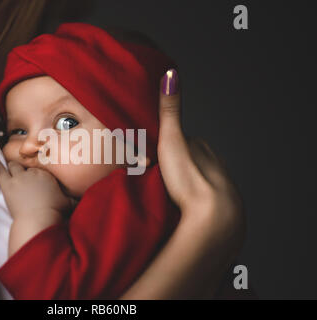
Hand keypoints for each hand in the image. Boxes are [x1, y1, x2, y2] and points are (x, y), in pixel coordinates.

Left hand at [0, 158, 74, 219]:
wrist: (39, 219)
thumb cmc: (54, 212)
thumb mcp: (69, 203)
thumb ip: (74, 197)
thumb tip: (85, 195)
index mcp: (47, 174)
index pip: (41, 168)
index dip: (39, 172)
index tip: (39, 175)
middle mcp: (33, 172)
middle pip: (28, 166)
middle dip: (27, 169)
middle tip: (26, 172)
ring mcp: (19, 177)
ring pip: (14, 166)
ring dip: (13, 166)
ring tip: (10, 163)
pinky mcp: (8, 184)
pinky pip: (0, 170)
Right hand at [119, 69, 245, 299]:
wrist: (212, 216)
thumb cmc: (188, 178)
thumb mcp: (171, 140)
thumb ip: (170, 110)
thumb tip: (171, 73)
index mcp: (203, 147)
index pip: (185, 140)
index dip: (169, 144)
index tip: (155, 152)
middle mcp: (215, 163)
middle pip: (194, 160)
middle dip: (180, 164)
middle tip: (160, 173)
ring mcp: (220, 185)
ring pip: (200, 179)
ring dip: (188, 184)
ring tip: (171, 192)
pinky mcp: (219, 207)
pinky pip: (205, 199)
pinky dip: (195, 200)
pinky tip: (186, 207)